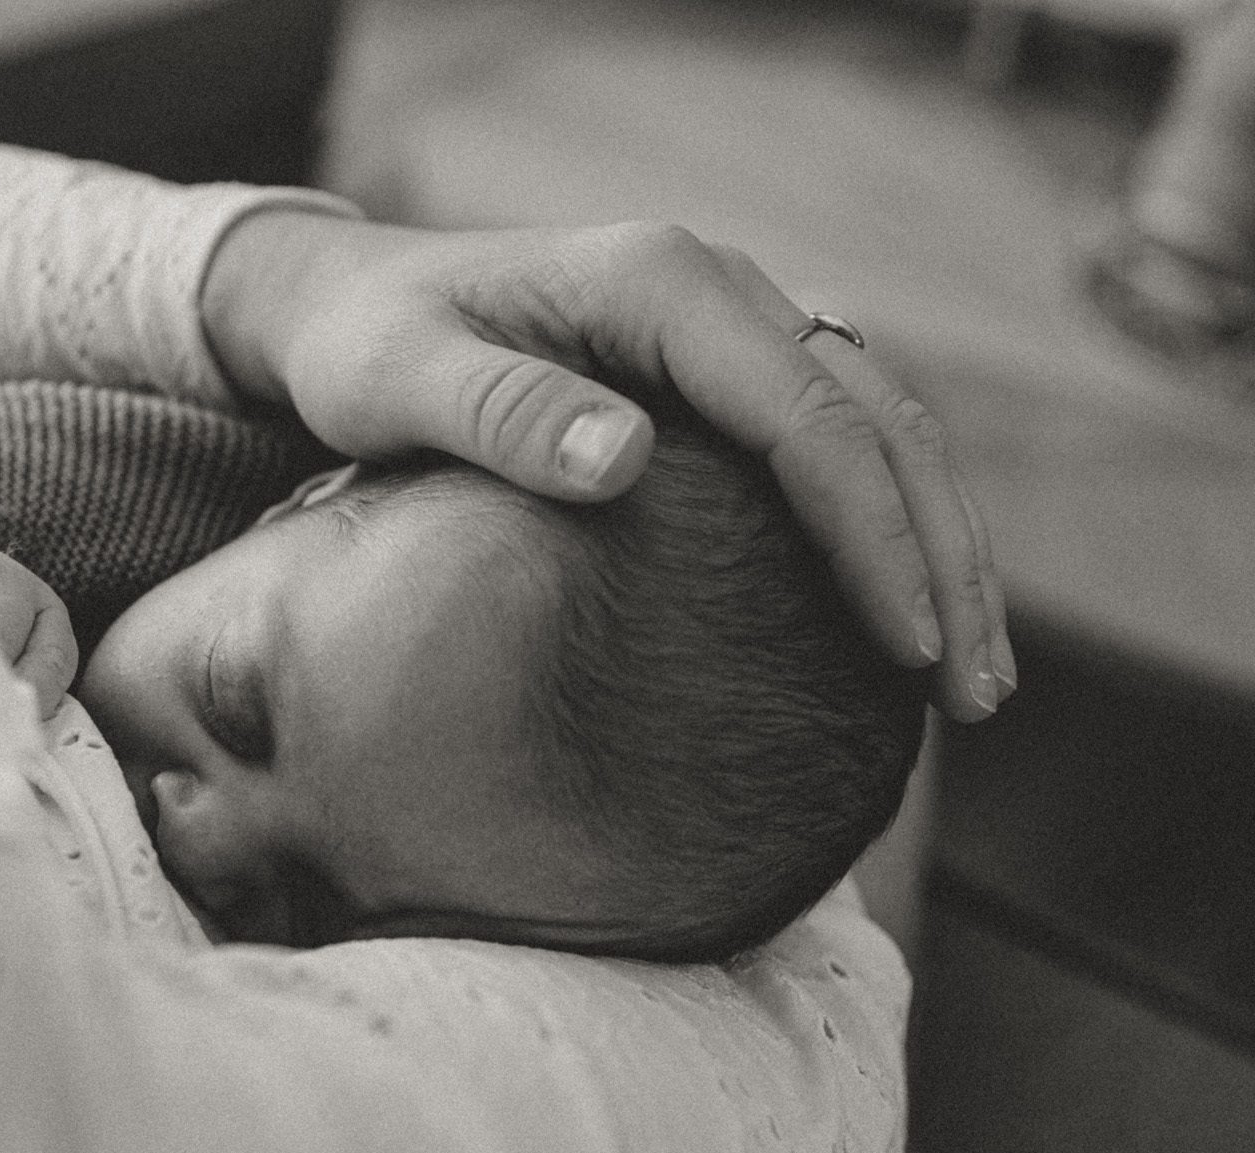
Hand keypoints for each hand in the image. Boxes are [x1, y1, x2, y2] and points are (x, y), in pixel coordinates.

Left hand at [201, 211, 1013, 720]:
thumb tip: (625, 459)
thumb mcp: (400, 379)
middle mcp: (716, 290)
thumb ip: (499, 412)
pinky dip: (889, 522)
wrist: (350, 301)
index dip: (868, 533)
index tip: (903, 646)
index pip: (805, 414)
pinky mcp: (724, 370)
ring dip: (939, 545)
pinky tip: (905, 611)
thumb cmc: (365, 345)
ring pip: (882, 428)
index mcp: (657, 286)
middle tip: (971, 696)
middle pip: (877, 419)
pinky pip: (840, 438)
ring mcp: (730, 325)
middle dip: (939, 556)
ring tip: (968, 679)